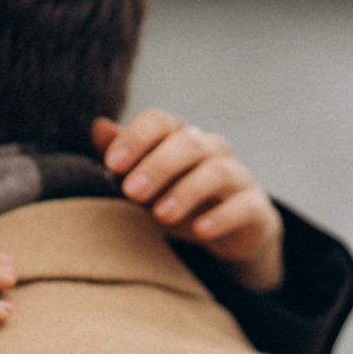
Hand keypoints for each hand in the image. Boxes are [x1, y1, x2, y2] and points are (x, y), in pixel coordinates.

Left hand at [95, 110, 284, 292]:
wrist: (226, 232)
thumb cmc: (174, 199)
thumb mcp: (143, 182)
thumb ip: (121, 157)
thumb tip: (98, 127)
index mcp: (178, 138)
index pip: (160, 121)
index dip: (136, 137)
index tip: (112, 163)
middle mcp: (210, 150)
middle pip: (188, 143)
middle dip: (158, 166)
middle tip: (130, 192)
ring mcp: (236, 177)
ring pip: (217, 171)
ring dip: (187, 191)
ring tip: (160, 215)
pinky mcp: (254, 207)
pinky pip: (244, 206)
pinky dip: (223, 217)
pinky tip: (200, 230)